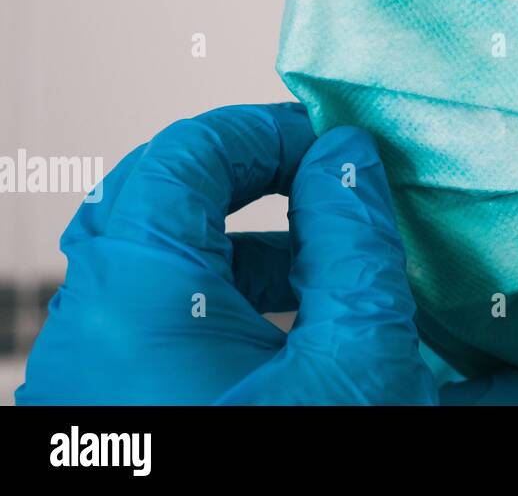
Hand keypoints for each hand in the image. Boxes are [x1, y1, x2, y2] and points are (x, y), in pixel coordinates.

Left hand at [17, 103, 438, 403]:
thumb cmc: (283, 479)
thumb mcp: (350, 362)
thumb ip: (352, 241)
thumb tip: (346, 157)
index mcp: (137, 302)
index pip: (180, 156)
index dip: (260, 131)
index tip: (330, 142)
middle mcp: (91, 343)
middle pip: (160, 218)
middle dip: (253, 197)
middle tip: (326, 194)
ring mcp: (94, 397)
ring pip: (163, 291)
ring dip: (249, 267)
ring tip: (331, 281)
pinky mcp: (116, 437)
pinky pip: (162, 353)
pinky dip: (232, 332)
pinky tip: (306, 361)